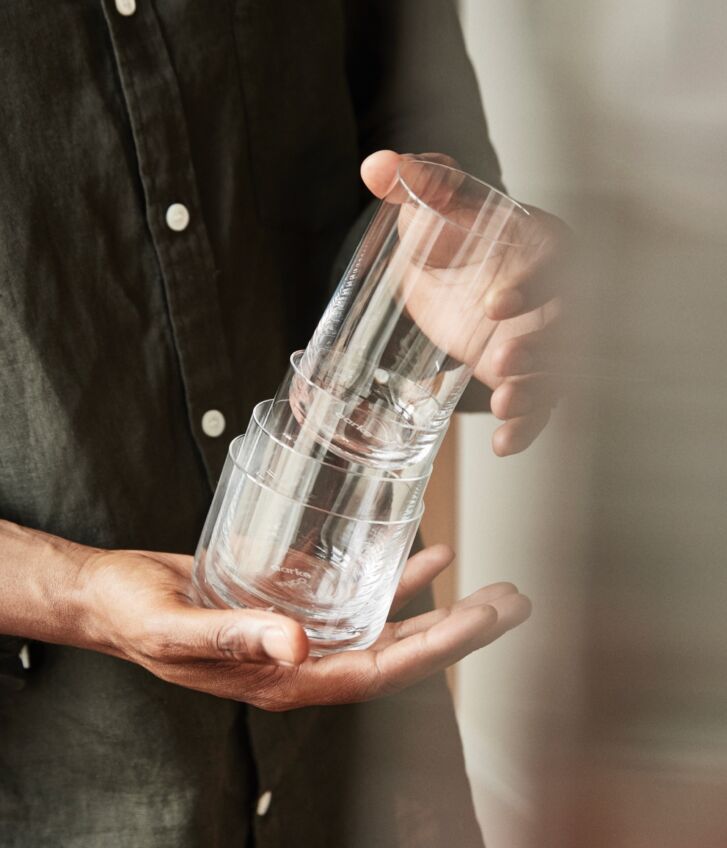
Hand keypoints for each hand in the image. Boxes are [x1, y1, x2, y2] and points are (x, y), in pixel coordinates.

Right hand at [82, 544, 529, 710]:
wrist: (114, 594)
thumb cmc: (136, 616)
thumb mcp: (174, 629)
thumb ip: (233, 638)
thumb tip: (297, 645)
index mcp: (283, 679)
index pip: (379, 671)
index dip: (437, 649)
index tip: (485, 622)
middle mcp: (303, 659)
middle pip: (398, 651)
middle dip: (458, 630)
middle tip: (512, 601)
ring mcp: (301, 630)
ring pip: (384, 623)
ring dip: (437, 606)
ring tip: (486, 583)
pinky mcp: (293, 599)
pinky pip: (354, 592)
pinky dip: (391, 576)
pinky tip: (421, 555)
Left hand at [361, 150, 568, 456]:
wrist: (454, 270)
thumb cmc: (453, 230)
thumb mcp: (433, 205)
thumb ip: (415, 182)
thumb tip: (376, 165)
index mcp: (538, 243)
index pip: (550, 262)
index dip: (530, 283)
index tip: (494, 305)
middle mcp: (555, 292)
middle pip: (567, 320)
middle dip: (542, 342)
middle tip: (504, 359)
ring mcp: (545, 336)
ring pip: (559, 367)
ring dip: (538, 388)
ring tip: (507, 406)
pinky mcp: (531, 373)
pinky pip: (541, 403)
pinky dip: (528, 425)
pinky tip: (506, 445)